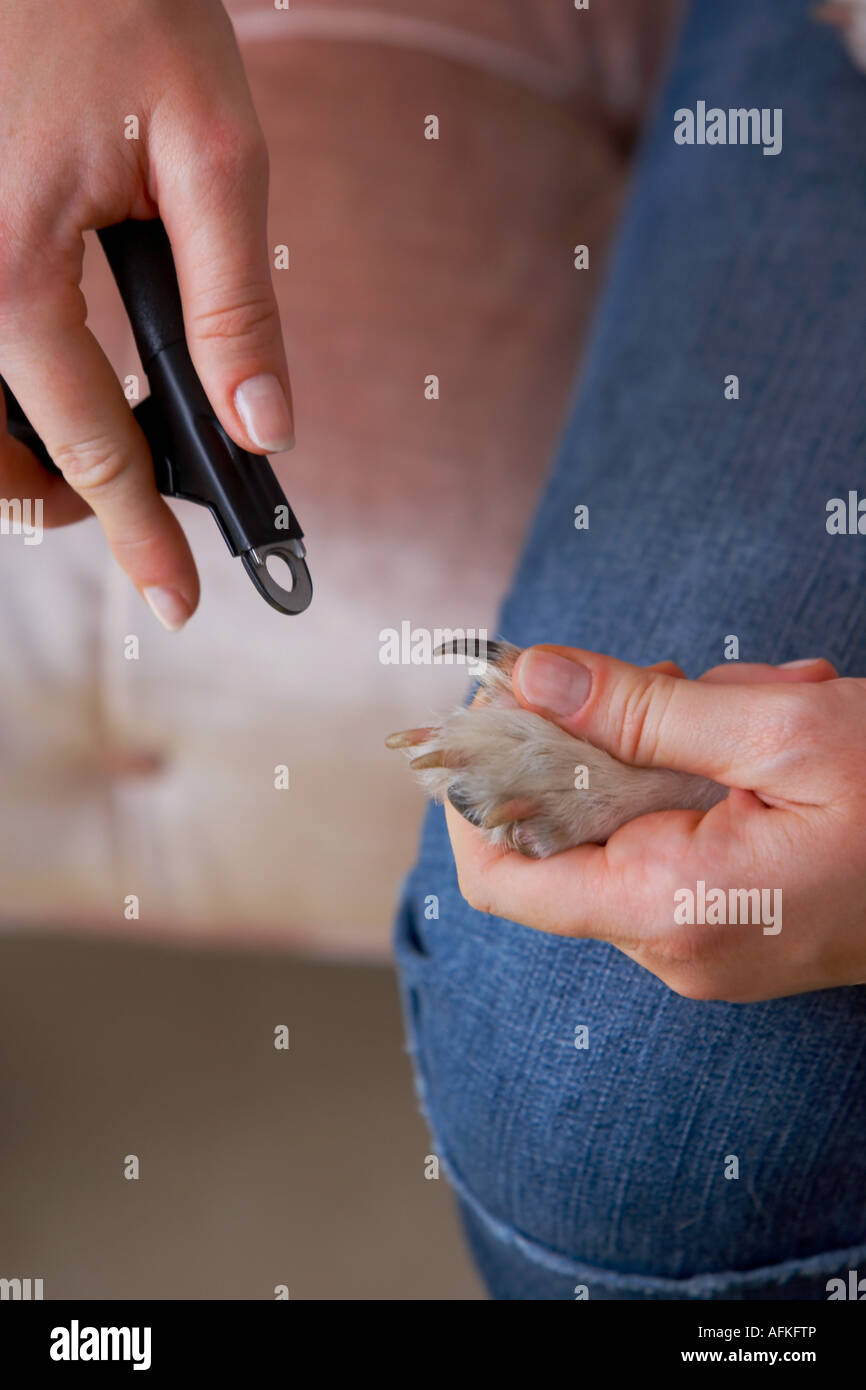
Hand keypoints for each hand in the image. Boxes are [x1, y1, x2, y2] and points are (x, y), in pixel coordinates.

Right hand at [0, 0, 292, 628]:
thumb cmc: (122, 6)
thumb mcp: (212, 151)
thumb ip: (235, 303)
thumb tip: (264, 427)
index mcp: (13, 271)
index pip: (93, 448)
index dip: (142, 537)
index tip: (180, 604)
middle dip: (63, 502)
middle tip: (138, 510)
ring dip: (23, 452)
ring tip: (98, 449)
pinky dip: (9, 390)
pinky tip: (58, 372)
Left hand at [444, 647, 865, 1001]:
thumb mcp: (781, 729)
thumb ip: (641, 707)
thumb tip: (529, 676)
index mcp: (668, 906)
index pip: (502, 875)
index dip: (479, 789)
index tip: (497, 707)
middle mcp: (670, 943)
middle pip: (568, 828)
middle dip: (615, 735)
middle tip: (699, 685)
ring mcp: (699, 941)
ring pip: (629, 818)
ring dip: (678, 743)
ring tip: (772, 705)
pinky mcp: (727, 925)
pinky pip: (675, 835)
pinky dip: (707, 774)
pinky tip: (777, 741)